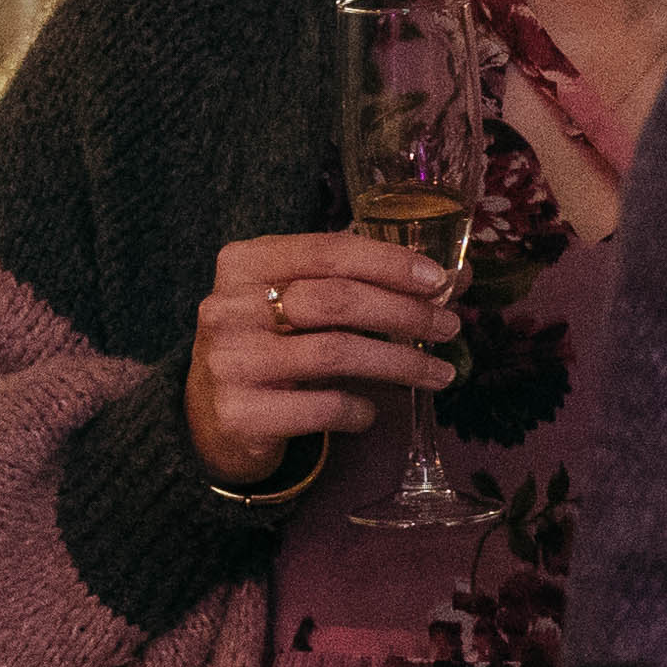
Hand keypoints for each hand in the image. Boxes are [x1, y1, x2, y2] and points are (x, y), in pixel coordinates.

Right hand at [185, 230, 462, 483]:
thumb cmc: (270, 345)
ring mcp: (230, 361)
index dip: (388, 262)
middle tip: (449, 327)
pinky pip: (320, 407)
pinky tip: (370, 412)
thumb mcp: (302, 302)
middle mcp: (228, 307)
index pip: (326, 250)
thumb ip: (363, 282)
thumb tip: (455, 277)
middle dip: (404, 313)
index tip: (439, 281)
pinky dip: (358, 409)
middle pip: (335, 300)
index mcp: (244, 263)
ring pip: (334, 354)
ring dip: (399, 364)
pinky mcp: (240, 413)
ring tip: (437, 373)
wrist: (210, 416)